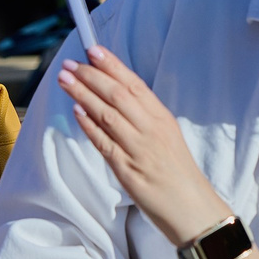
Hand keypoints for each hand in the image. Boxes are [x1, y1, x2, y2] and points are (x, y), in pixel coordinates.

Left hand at [56, 44, 232, 246]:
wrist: (192, 209)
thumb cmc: (178, 174)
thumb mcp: (167, 137)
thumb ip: (145, 119)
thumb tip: (117, 99)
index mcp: (163, 119)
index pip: (135, 84)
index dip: (112, 66)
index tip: (93, 50)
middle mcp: (152, 130)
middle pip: (118, 95)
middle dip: (91, 76)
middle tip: (70, 64)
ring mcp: (140, 150)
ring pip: (108, 114)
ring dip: (84, 94)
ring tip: (65, 80)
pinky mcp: (128, 171)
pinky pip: (105, 144)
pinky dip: (90, 125)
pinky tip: (76, 111)